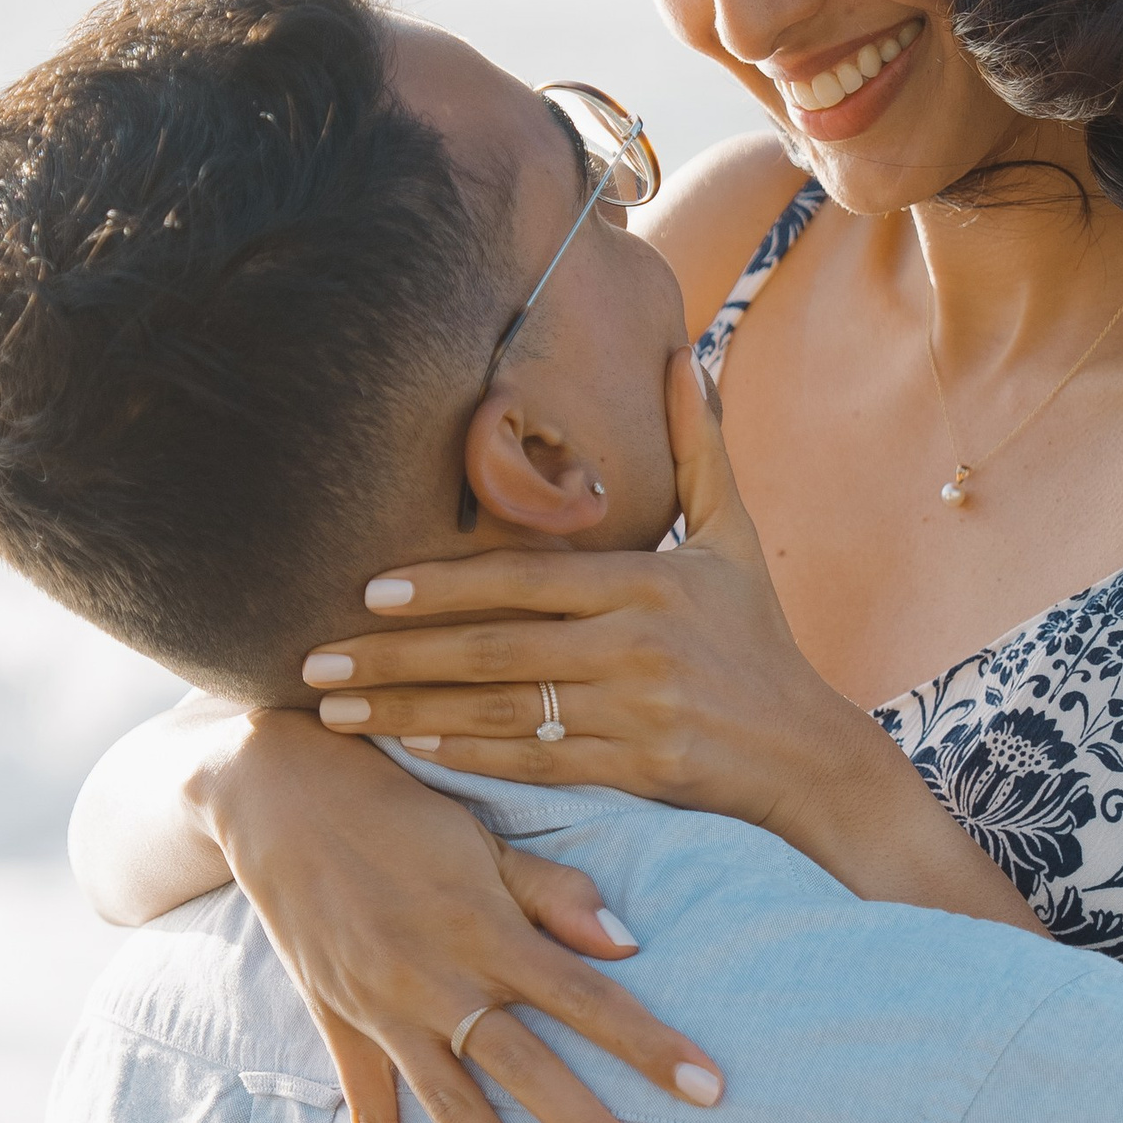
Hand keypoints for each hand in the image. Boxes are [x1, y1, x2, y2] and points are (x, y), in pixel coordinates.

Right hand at [199, 712, 726, 1122]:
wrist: (279, 794)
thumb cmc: (401, 808)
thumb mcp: (484, 836)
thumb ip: (556, 892)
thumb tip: (629, 943)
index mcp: (485, 927)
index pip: (587, 996)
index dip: (649, 1044)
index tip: (710, 1088)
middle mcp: (437, 979)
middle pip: (528, 1070)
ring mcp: (384, 1012)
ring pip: (456, 1109)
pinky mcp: (341, 1025)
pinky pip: (367, 1111)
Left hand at [296, 347, 877, 845]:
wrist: (807, 752)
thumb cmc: (759, 640)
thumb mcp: (735, 536)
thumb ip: (699, 447)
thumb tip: (683, 354)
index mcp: (649, 580)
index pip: (524, 580)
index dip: (443, 585)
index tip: (367, 589)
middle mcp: (637, 644)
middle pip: (495, 649)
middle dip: (395, 655)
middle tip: (315, 659)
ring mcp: (635, 711)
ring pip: (500, 711)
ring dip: (407, 710)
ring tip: (335, 711)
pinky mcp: (636, 769)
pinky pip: (532, 763)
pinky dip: (465, 757)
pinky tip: (407, 748)